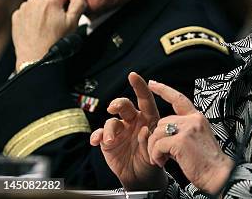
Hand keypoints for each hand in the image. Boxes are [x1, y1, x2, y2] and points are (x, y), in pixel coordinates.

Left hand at [12, 0, 85, 70]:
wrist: (35, 57)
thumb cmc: (56, 40)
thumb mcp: (74, 22)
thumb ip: (79, 2)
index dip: (68, 5)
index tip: (67, 17)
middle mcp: (34, 0)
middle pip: (50, 0)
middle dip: (55, 9)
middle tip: (57, 25)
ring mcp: (23, 8)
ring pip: (39, 6)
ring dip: (43, 13)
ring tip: (46, 29)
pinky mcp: (16, 17)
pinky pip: (28, 13)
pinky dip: (33, 19)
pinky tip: (37, 30)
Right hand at [90, 73, 166, 190]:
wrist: (141, 176)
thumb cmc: (152, 158)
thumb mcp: (154, 149)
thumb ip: (149, 139)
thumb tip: (142, 130)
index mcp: (148, 118)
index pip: (145, 98)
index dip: (139, 86)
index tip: (132, 75)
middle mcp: (133, 120)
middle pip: (124, 105)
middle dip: (118, 103)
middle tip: (114, 108)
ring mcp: (120, 130)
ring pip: (111, 120)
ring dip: (109, 128)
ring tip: (110, 139)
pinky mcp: (108, 141)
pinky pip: (99, 134)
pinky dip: (96, 136)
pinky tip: (96, 141)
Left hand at [148, 80, 233, 194]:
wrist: (219, 174)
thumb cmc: (208, 162)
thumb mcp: (198, 139)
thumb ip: (183, 131)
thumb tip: (165, 134)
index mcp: (197, 118)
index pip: (178, 99)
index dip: (164, 90)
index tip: (153, 84)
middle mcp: (193, 120)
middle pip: (162, 122)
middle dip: (156, 139)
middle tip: (160, 154)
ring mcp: (188, 129)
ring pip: (157, 132)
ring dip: (154, 149)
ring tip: (161, 159)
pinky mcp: (181, 141)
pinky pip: (157, 145)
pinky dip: (155, 155)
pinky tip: (162, 162)